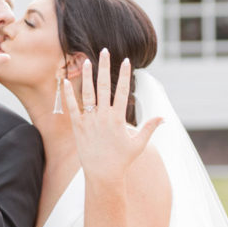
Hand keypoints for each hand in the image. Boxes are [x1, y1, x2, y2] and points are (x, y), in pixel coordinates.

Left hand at [63, 50, 162, 184]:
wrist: (103, 175)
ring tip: (85, 61)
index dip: (124, 75)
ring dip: (86, 76)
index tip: (126, 60)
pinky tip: (64, 81)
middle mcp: (104, 117)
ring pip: (88, 94)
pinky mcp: (78, 127)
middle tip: (104, 50)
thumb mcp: (139, 144)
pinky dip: (68, 95)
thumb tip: (163, 118)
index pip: (122, 91)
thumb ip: (149, 127)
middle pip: (104, 87)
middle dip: (105, 67)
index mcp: (119, 119)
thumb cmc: (122, 160)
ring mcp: (90, 121)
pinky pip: (72, 108)